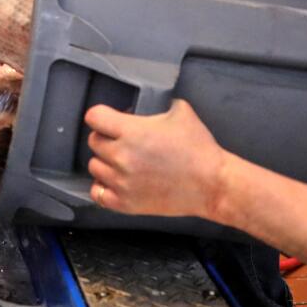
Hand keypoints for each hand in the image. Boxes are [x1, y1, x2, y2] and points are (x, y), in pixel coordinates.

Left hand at [84, 101, 229, 220]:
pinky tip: (115, 181)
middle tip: (122, 141)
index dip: (101, 116)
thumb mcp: (181, 112)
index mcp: (131, 131)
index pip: (94, 117)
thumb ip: (158, 105)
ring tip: (122, 162)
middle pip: (93, 142)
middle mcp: (121, 156)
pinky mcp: (126, 203)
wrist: (212, 184)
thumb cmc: (199, 149)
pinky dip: (103, 186)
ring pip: (94, 167)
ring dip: (105, 162)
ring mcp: (121, 181)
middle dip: (106, 138)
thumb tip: (150, 103)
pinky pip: (98, 193)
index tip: (108, 119)